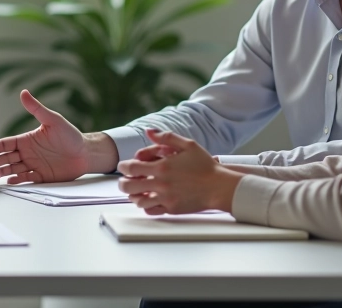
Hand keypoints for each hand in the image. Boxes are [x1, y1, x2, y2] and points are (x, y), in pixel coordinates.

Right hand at [0, 90, 115, 183]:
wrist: (86, 153)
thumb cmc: (70, 135)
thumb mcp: (53, 120)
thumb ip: (37, 109)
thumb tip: (23, 92)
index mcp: (26, 140)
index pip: (5, 143)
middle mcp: (27, 153)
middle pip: (5, 158)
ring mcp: (33, 165)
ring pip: (12, 169)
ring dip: (2, 172)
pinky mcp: (40, 177)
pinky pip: (26, 179)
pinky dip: (17, 180)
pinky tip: (10, 181)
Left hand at [117, 129, 239, 214]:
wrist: (219, 186)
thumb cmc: (205, 165)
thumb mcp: (188, 145)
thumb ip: (166, 137)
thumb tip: (149, 131)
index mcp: (162, 167)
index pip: (131, 168)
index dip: (123, 166)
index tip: (124, 166)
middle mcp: (161, 184)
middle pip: (129, 186)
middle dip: (123, 183)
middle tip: (124, 181)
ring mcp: (165, 198)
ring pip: (138, 200)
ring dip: (133, 195)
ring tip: (135, 191)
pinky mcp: (171, 208)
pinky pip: (151, 210)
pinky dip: (145, 206)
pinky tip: (148, 200)